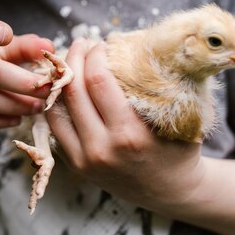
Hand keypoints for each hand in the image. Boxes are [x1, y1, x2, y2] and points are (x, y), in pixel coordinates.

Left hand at [46, 39, 204, 208]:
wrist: (173, 192)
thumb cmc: (179, 147)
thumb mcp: (179, 116)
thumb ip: (160, 84)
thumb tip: (138, 42)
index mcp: (129, 134)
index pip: (98, 80)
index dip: (95, 54)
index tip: (101, 43)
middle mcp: (102, 148)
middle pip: (72, 91)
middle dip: (74, 59)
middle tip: (81, 43)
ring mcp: (85, 160)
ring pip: (55, 109)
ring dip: (59, 80)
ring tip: (69, 61)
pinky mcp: (76, 166)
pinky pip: (55, 127)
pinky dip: (56, 104)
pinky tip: (65, 88)